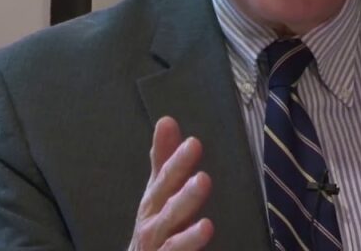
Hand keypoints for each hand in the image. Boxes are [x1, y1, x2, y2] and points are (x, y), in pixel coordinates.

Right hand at [129, 116, 213, 249]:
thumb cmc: (153, 223)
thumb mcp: (158, 190)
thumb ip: (164, 159)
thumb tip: (166, 121)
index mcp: (154, 201)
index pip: (165, 178)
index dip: (177, 162)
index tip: (193, 143)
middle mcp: (152, 222)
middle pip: (167, 207)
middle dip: (184, 193)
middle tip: (203, 179)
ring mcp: (157, 245)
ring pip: (171, 236)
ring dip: (188, 231)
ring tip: (207, 223)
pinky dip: (189, 246)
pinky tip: (206, 232)